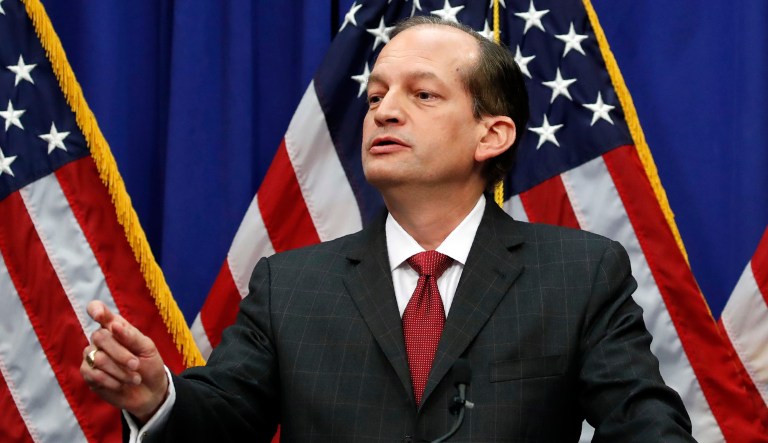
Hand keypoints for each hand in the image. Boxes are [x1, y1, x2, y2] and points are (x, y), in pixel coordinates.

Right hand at [80, 300, 168, 423]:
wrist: (150, 391)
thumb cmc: (149, 364)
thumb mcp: (147, 348)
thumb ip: (131, 336)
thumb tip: (114, 325)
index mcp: (115, 326)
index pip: (98, 310)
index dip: (96, 309)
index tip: (100, 315)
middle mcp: (100, 339)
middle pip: (100, 337)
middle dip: (121, 354)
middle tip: (136, 365)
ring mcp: (92, 356)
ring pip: (98, 358)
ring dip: (120, 371)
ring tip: (135, 379)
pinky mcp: (88, 374)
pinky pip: (93, 374)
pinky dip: (111, 380)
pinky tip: (121, 385)